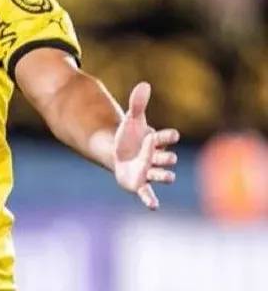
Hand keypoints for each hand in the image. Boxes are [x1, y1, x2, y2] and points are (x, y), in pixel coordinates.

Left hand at [113, 82, 179, 209]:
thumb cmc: (128, 136)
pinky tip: (154, 207)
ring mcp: (148, 171)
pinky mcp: (139, 183)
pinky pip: (146, 193)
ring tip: (169, 177)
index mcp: (156, 142)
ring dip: (165, 175)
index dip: (168, 137)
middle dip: (167, 158)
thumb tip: (143, 84)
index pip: (165, 138)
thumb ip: (138, 103)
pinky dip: (150, 199)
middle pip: (165, 158)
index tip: (173, 136)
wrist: (118, 153)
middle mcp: (155, 158)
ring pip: (159, 174)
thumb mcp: (131, 119)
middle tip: (169, 159)